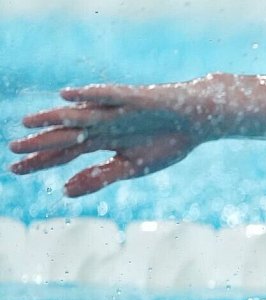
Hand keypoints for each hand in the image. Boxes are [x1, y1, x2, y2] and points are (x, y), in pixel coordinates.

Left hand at [9, 76, 229, 196]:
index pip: (65, 152)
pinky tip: (67, 95)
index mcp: (103, 141)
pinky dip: (87, 95)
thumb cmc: (168, 142)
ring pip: (80, 115)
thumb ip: (99, 178)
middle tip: (13, 149)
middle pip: (67, 134)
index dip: (41, 161)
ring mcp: (117, 110)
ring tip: (29, 122)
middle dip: (40, 142)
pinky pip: (107, 95)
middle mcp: (103, 124)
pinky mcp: (134, 98)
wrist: (198, 121)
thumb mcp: (132, 168)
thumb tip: (64, 191)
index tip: (15, 170)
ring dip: (55, 118)